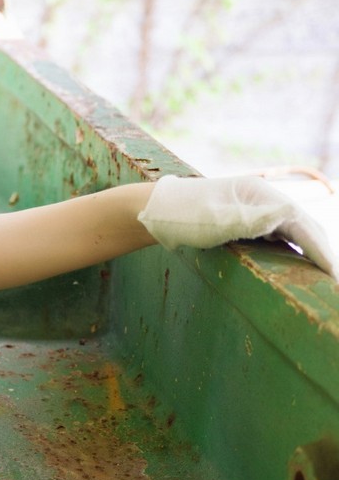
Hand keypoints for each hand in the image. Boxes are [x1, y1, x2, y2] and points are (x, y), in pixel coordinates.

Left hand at [137, 174, 336, 278]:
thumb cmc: (184, 217)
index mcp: (263, 195)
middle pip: (306, 227)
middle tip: (335, 284)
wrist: (158, 212)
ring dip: (313, 253)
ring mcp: (259, 209)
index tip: (335, 276)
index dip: (323, 251)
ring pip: (296, 233)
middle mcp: (266, 199)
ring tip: (326, 279)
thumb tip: (287, 214)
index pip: (303, 225)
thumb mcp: (218, 220)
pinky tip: (301, 268)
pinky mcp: (250, 221)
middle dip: (324, 253)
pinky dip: (296, 252)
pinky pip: (282, 238)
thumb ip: (252, 219)